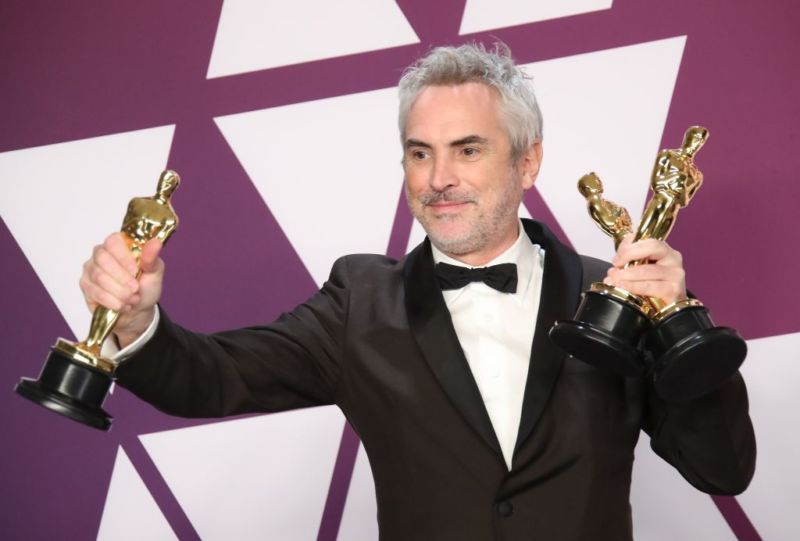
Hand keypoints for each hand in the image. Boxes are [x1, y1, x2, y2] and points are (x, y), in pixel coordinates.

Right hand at [79, 233, 164, 347]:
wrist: (138, 310)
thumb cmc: (146, 287)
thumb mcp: (155, 272)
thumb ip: (152, 258)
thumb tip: (155, 242)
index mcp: (120, 245)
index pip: (113, 241)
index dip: (124, 257)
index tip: (136, 271)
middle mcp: (101, 253)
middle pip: (103, 259)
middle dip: (122, 278)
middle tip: (135, 289)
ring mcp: (91, 269)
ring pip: (99, 277)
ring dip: (120, 292)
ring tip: (133, 299)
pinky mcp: (86, 285)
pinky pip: (96, 292)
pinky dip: (113, 301)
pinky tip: (123, 305)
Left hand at [604, 234, 686, 303]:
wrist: (668, 307)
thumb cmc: (652, 285)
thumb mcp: (640, 269)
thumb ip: (628, 261)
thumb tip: (614, 265)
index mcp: (664, 250)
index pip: (647, 240)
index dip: (629, 247)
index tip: (616, 259)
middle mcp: (673, 259)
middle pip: (652, 248)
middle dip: (628, 255)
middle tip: (614, 267)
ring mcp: (675, 275)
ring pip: (647, 270)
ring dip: (626, 274)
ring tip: (613, 280)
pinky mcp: (674, 291)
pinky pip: (649, 286)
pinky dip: (632, 286)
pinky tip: (622, 287)